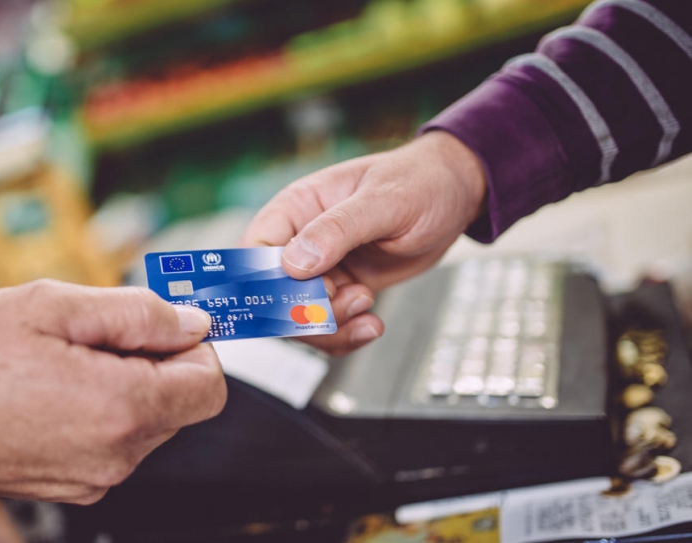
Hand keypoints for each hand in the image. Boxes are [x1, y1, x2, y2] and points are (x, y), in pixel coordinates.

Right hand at [0, 281, 225, 508]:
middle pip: (182, 403)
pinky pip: (115, 441)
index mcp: (120, 409)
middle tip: (99, 329)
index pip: (208, 384)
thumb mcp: (50, 306)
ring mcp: (95, 479)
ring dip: (127, 383)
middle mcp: (117, 456)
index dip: (193, 344)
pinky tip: (52, 387)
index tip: (159, 321)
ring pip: (149, 421)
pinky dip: (102, 409)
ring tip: (64, 357)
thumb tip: (193, 322)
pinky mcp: (73, 488)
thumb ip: (135, 312)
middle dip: (157, 359)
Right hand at [241, 131, 486, 354]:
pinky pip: (328, 326)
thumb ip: (336, 229)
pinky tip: (372, 323)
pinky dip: (346, 335)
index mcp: (296, 207)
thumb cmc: (420, 181)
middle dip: (306, 313)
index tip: (297, 300)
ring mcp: (321, 268)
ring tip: (367, 305)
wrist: (456, 196)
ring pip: (299, 318)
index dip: (265, 283)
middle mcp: (300, 240)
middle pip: (273, 295)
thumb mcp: (383, 201)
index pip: (255, 251)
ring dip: (332, 326)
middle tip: (348, 301)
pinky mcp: (343, 289)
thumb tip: (293, 264)